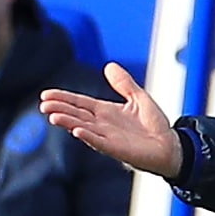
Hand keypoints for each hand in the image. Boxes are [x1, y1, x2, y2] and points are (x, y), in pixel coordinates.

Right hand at [39, 63, 184, 179]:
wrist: (171, 146)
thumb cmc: (155, 125)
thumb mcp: (138, 97)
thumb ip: (124, 83)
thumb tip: (109, 65)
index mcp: (106, 112)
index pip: (80, 103)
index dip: (63, 98)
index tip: (46, 94)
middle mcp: (103, 125)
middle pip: (76, 115)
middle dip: (59, 109)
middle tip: (43, 105)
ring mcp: (108, 138)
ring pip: (83, 128)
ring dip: (68, 122)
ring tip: (53, 116)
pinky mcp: (117, 150)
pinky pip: (99, 142)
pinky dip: (88, 137)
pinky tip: (76, 131)